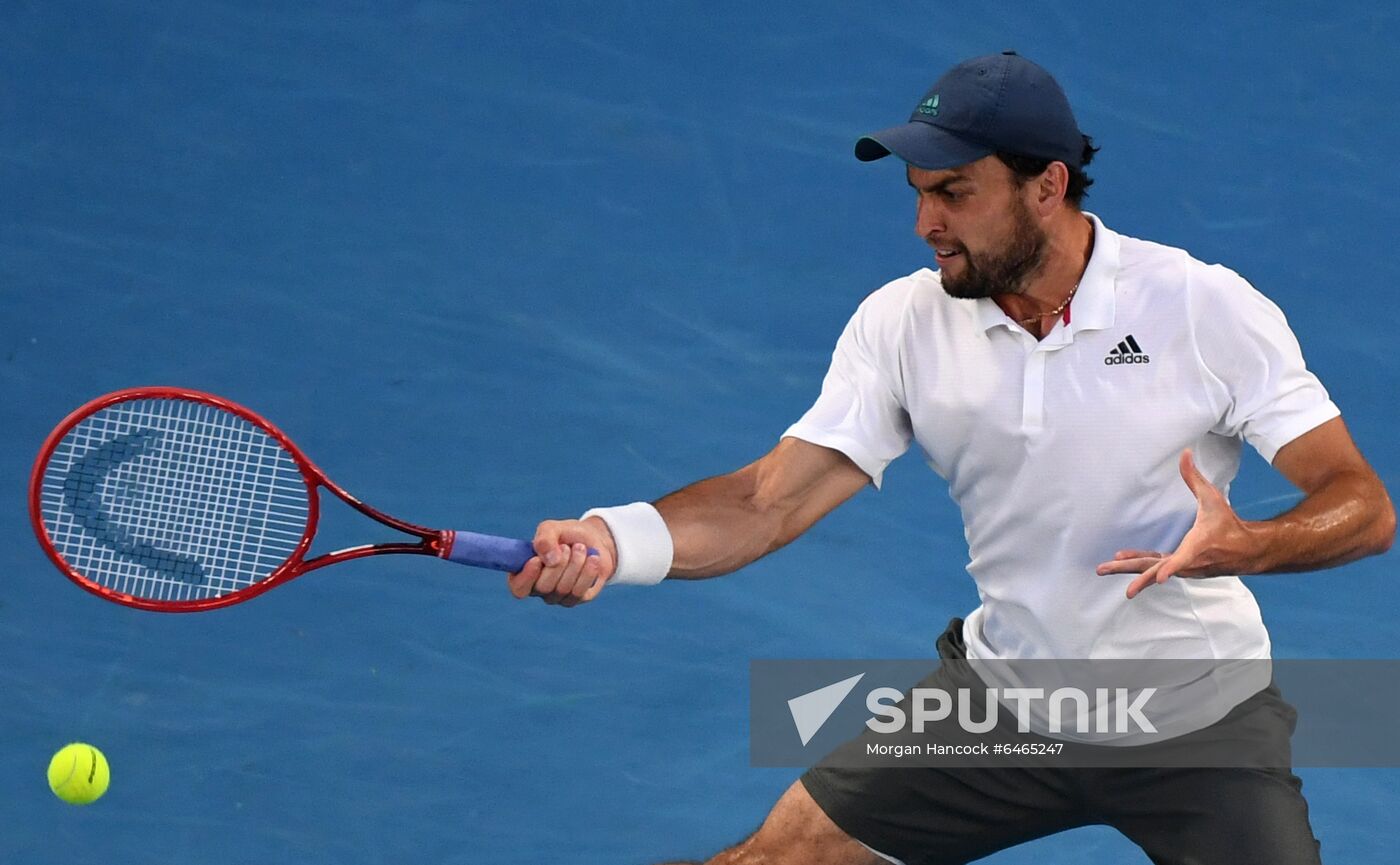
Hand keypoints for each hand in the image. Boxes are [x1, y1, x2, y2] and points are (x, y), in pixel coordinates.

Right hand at [507, 517, 617, 606]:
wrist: (594, 539)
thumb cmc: (566, 534)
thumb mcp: (552, 528)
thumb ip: (544, 539)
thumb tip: (550, 561)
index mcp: (526, 573)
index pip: (518, 588)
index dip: (526, 577)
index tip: (537, 560)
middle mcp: (540, 589)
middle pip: (544, 587)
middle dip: (559, 563)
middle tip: (568, 546)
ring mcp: (559, 596)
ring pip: (564, 589)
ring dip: (575, 564)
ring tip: (581, 548)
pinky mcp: (579, 598)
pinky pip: (580, 592)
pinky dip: (588, 571)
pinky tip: (593, 558)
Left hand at [1096, 450, 1257, 598]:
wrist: (1246, 550)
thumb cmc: (1228, 524)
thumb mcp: (1212, 498)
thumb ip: (1194, 477)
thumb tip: (1185, 453)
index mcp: (1198, 546)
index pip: (1183, 559)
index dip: (1170, 568)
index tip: (1160, 578)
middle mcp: (1189, 562)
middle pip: (1154, 569)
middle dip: (1129, 570)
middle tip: (1103, 569)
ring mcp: (1183, 569)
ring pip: (1151, 571)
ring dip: (1128, 569)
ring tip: (1104, 569)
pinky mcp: (1180, 569)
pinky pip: (1155, 568)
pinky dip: (1140, 566)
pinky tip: (1122, 560)